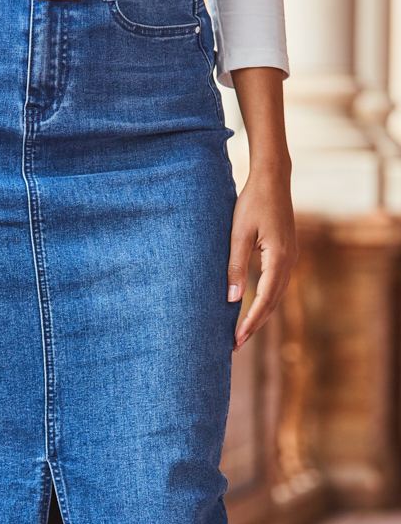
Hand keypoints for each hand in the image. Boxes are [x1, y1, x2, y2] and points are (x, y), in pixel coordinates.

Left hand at [227, 165, 296, 350]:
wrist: (272, 178)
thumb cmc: (252, 202)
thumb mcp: (237, 234)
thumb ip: (235, 267)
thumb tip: (233, 299)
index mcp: (279, 257)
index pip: (265, 299)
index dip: (250, 321)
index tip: (236, 340)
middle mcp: (290, 260)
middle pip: (273, 302)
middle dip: (254, 325)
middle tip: (236, 345)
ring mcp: (291, 257)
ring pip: (276, 295)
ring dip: (260, 315)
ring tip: (242, 333)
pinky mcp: (286, 252)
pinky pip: (277, 284)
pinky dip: (265, 300)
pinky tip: (252, 308)